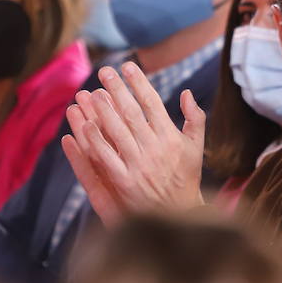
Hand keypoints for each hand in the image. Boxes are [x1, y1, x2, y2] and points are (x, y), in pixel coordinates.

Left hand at [60, 62, 205, 226]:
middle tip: (104, 71)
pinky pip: (107, 158)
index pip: (153, 103)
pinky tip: (85, 126)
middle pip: (132, 113)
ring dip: (103, 111)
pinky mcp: (125, 182)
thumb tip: (186, 92)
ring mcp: (139, 166)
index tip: (127, 66)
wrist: (179, 216)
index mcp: (172, 138)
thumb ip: (194, 119)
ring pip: (118, 132)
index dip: (139, 83)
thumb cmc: (187, 179)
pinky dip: (96, 141)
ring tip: (91, 93)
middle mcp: (156, 149)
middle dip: (117, 90)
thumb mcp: (196, 148)